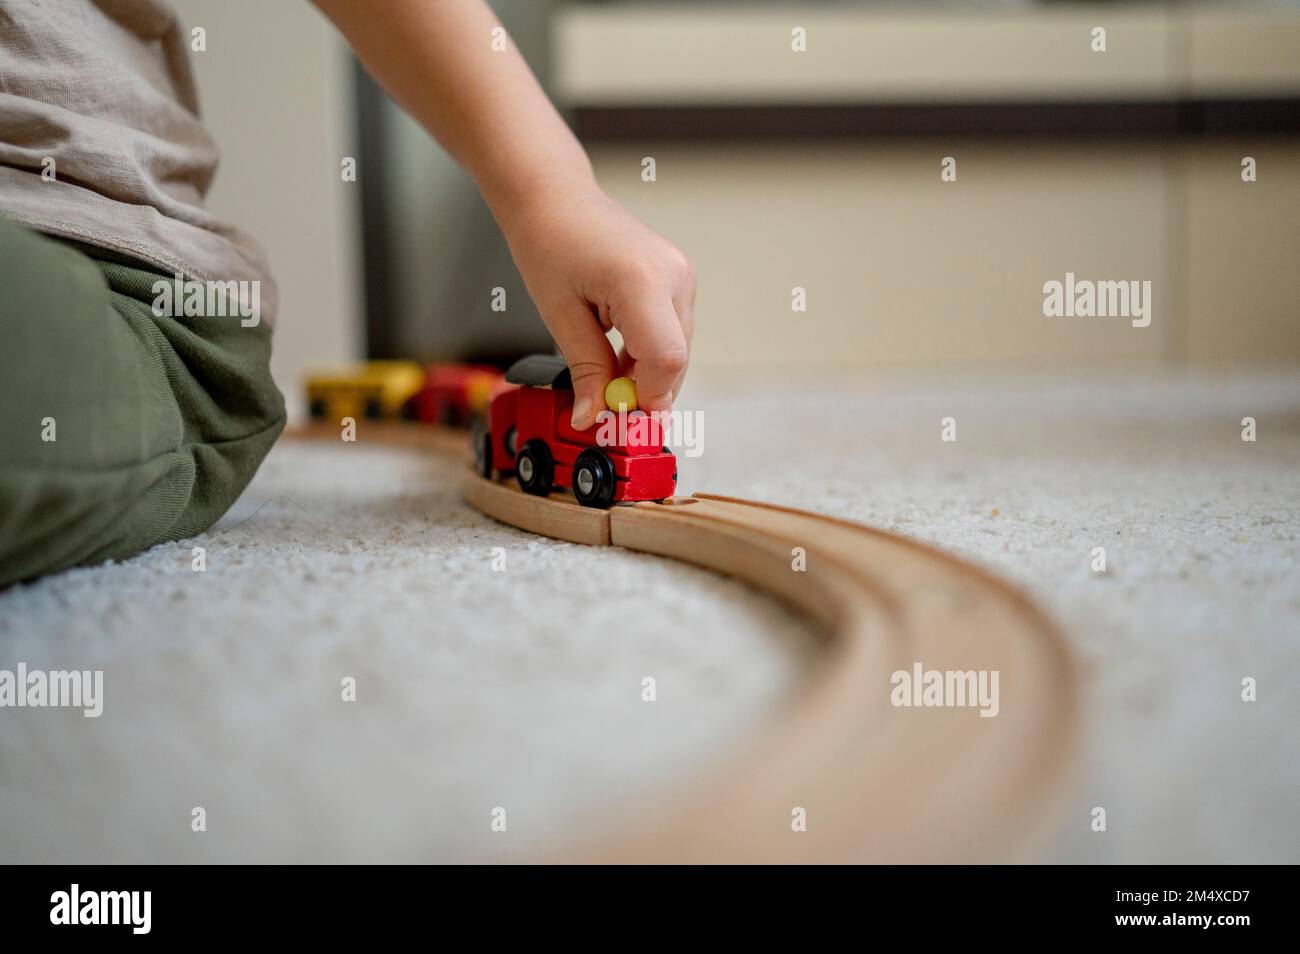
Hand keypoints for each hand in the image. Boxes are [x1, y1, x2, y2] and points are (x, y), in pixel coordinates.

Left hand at [501, 185, 694, 429]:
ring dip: (644, 376)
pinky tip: (617, 357)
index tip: (615, 418)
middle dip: (642, 393)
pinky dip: (648, 356)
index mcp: (641, 280)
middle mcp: (673, 276)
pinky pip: (672, 335)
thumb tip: (592, 417)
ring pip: (676, 353)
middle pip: (675, 362)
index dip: (644, 398)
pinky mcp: (678, 281)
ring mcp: (681, 277)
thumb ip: (584, 369)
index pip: (665, 361)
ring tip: (603, 375)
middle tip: (604, 408)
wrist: (555, 198)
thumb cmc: (549, 241)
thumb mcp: (559, 315)